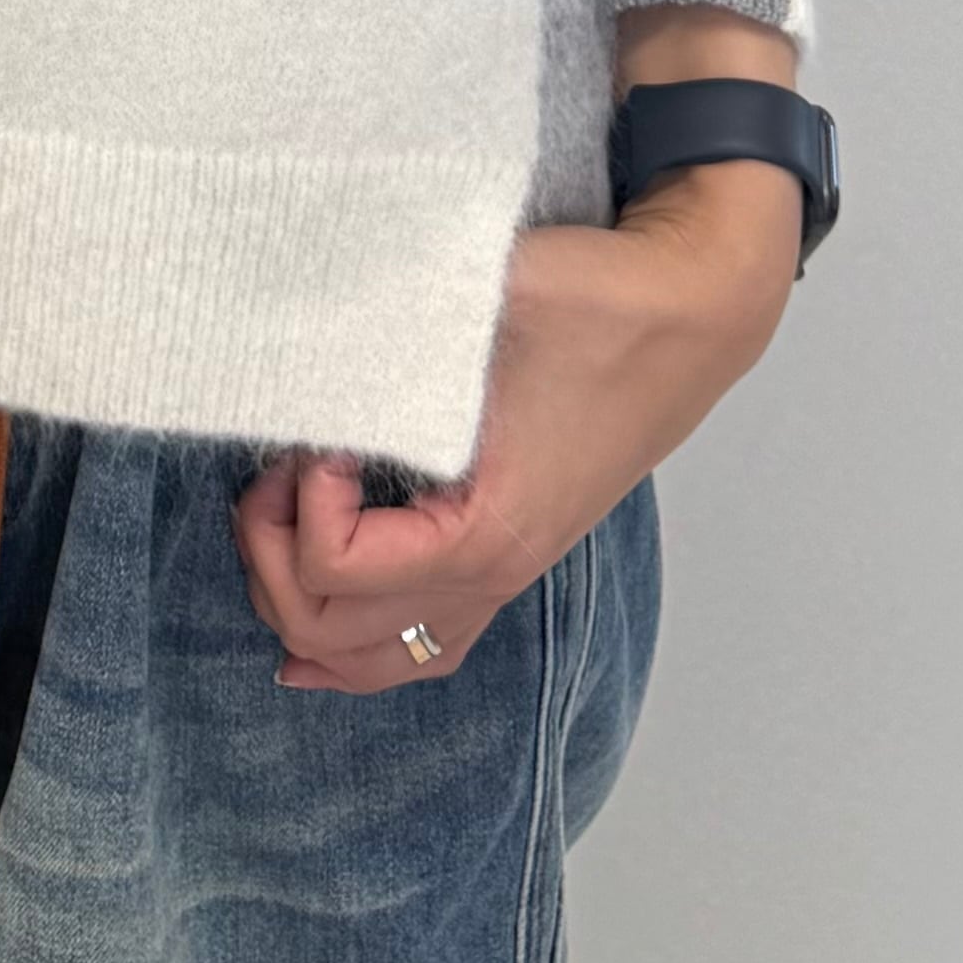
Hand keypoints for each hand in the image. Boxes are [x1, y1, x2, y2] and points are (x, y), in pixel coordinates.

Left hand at [232, 158, 801, 692]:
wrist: (692, 312)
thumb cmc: (595, 303)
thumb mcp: (474, 299)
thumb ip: (376, 325)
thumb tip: (281, 337)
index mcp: (485, 530)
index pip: (334, 567)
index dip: (298, 499)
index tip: (320, 434)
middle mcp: (492, 577)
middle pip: (327, 634)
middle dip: (271, 554)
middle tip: (282, 467)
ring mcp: (501, 577)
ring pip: (369, 663)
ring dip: (299, 605)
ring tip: (282, 520)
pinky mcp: (505, 557)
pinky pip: (418, 646)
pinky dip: (352, 643)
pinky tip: (310, 623)